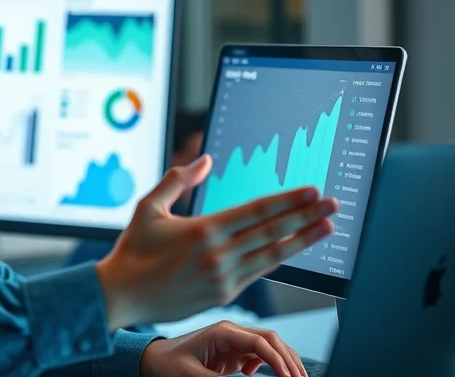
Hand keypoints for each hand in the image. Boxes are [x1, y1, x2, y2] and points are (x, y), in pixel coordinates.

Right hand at [96, 154, 337, 328]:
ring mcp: (223, 277)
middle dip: (306, 217)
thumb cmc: (133, 250)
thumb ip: (178, 180)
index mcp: (203, 229)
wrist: (121, 295)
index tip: (311, 192)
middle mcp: (218, 254)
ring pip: (272, 255)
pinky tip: (292, 249)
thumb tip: (205, 159)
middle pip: (272, 231)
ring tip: (327, 228)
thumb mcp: (149, 207)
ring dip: (302, 240)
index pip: (256, 211)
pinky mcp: (222, 295)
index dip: (288, 201)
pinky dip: (278, 260)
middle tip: (333, 205)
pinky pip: (257, 274)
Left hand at [139, 321, 306, 376]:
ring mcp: (233, 341)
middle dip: (288, 359)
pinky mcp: (232, 351)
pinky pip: (258, 354)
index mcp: (222, 332)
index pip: (261, 342)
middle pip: (271, 340)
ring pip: (268, 346)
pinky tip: (254, 374)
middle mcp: (231, 332)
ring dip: (282, 361)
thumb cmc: (168, 365)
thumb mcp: (192, 376)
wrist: (153, 360)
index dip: (279, 360)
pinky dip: (267, 364)